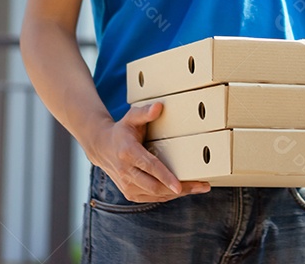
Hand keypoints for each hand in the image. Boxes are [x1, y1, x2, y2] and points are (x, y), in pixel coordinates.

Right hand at [86, 102, 210, 202]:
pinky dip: (168, 195)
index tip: (178, 186)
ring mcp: (127, 185)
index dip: (164, 177)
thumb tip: (159, 107)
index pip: (149, 167)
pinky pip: (151, 197)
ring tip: (198, 188)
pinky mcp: (129, 193)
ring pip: (155, 194)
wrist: (101, 147)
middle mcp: (126, 171)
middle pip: (155, 185)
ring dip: (177, 194)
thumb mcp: (131, 117)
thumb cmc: (121, 130)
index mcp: (128, 153)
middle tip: (202, 186)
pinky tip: (183, 191)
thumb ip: (145, 112)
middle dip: (180, 188)